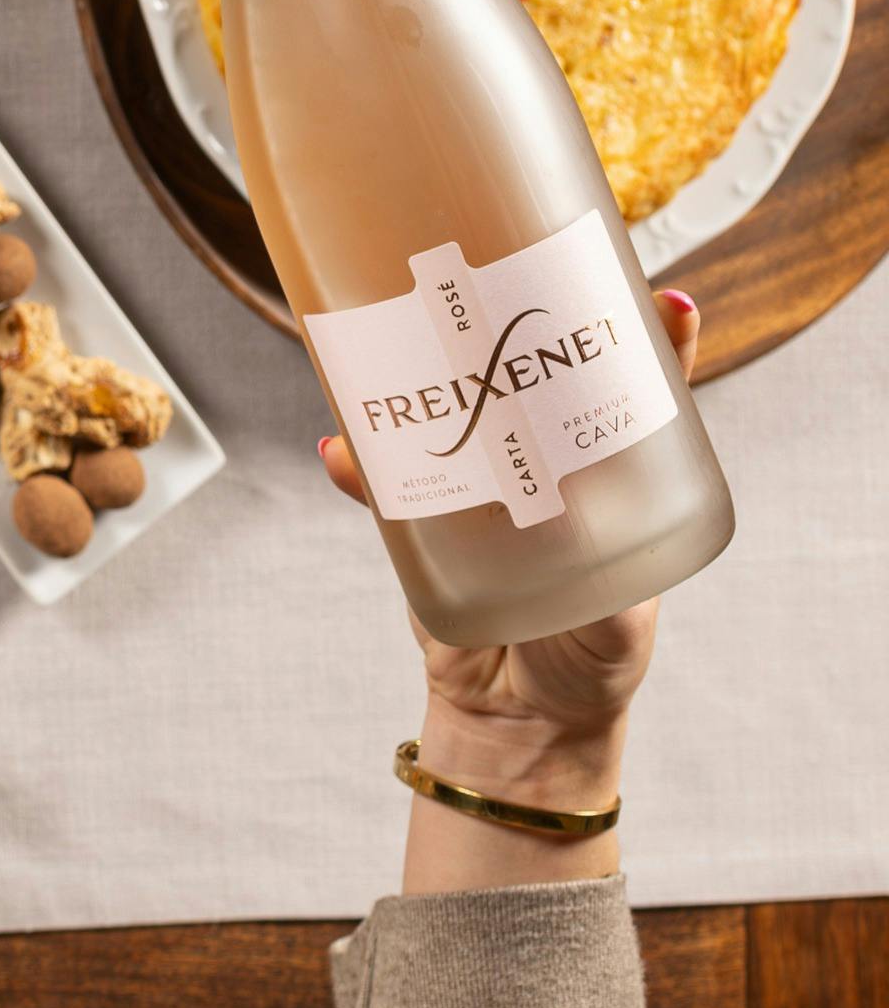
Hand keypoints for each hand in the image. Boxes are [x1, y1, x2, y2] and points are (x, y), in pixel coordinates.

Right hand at [321, 287, 694, 888]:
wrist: (516, 724)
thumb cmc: (591, 668)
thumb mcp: (618, 622)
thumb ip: (601, 576)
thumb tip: (560, 514)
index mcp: (618, 488)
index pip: (643, 400)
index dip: (656, 347)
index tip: (665, 299)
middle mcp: (552, 471)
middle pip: (539, 383)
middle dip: (520, 332)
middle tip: (507, 283)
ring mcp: (486, 489)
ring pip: (462, 415)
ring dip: (430, 377)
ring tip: (405, 338)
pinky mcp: (427, 523)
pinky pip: (389, 483)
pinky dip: (361, 466)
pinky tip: (341, 449)